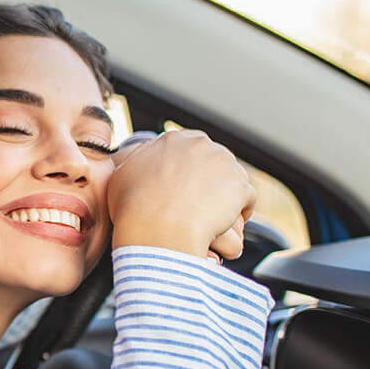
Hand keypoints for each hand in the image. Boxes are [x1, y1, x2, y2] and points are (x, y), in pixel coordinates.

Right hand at [107, 130, 254, 260]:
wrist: (156, 228)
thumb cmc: (133, 207)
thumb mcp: (122, 175)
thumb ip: (136, 160)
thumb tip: (138, 157)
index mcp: (174, 140)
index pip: (191, 147)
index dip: (189, 169)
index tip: (184, 186)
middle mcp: (201, 145)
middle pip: (214, 160)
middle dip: (210, 180)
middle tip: (199, 205)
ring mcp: (224, 164)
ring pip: (231, 179)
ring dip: (225, 196)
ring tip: (212, 218)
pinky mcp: (240, 186)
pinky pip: (247, 199)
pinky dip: (240, 213)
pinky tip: (226, 225)